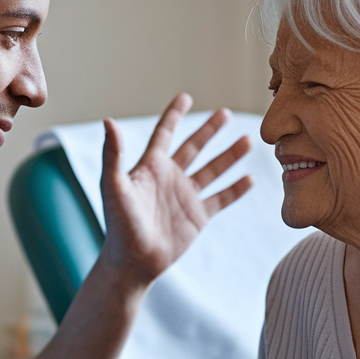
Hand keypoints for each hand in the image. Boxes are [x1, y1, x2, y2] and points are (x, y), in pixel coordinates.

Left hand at [97, 92, 252, 286]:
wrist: (133, 261)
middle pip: (194, 147)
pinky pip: (221, 198)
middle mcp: (170, 178)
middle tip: (226, 113)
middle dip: (209, 130)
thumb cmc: (119, 225)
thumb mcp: (114, 186)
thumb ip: (113, 154)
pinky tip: (250, 178)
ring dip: (230, 155)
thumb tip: (108, 121)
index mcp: (151, 167)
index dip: (175, 114)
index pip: (165, 133)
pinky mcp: (198, 217)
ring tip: (248, 140)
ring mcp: (186, 197)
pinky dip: (236, 189)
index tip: (186, 97)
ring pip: (213, 169)